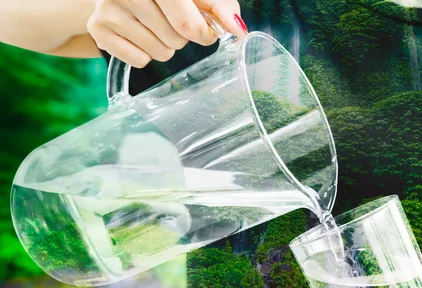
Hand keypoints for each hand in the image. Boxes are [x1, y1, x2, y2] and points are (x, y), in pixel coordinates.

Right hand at [88, 0, 246, 67]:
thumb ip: (223, 9)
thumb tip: (239, 31)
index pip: (187, 26)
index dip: (203, 34)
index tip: (205, 31)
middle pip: (174, 41)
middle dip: (181, 38)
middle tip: (172, 22)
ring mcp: (107, 8)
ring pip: (158, 52)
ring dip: (165, 46)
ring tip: (156, 27)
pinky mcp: (98, 29)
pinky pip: (139, 60)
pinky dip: (145, 54)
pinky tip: (139, 34)